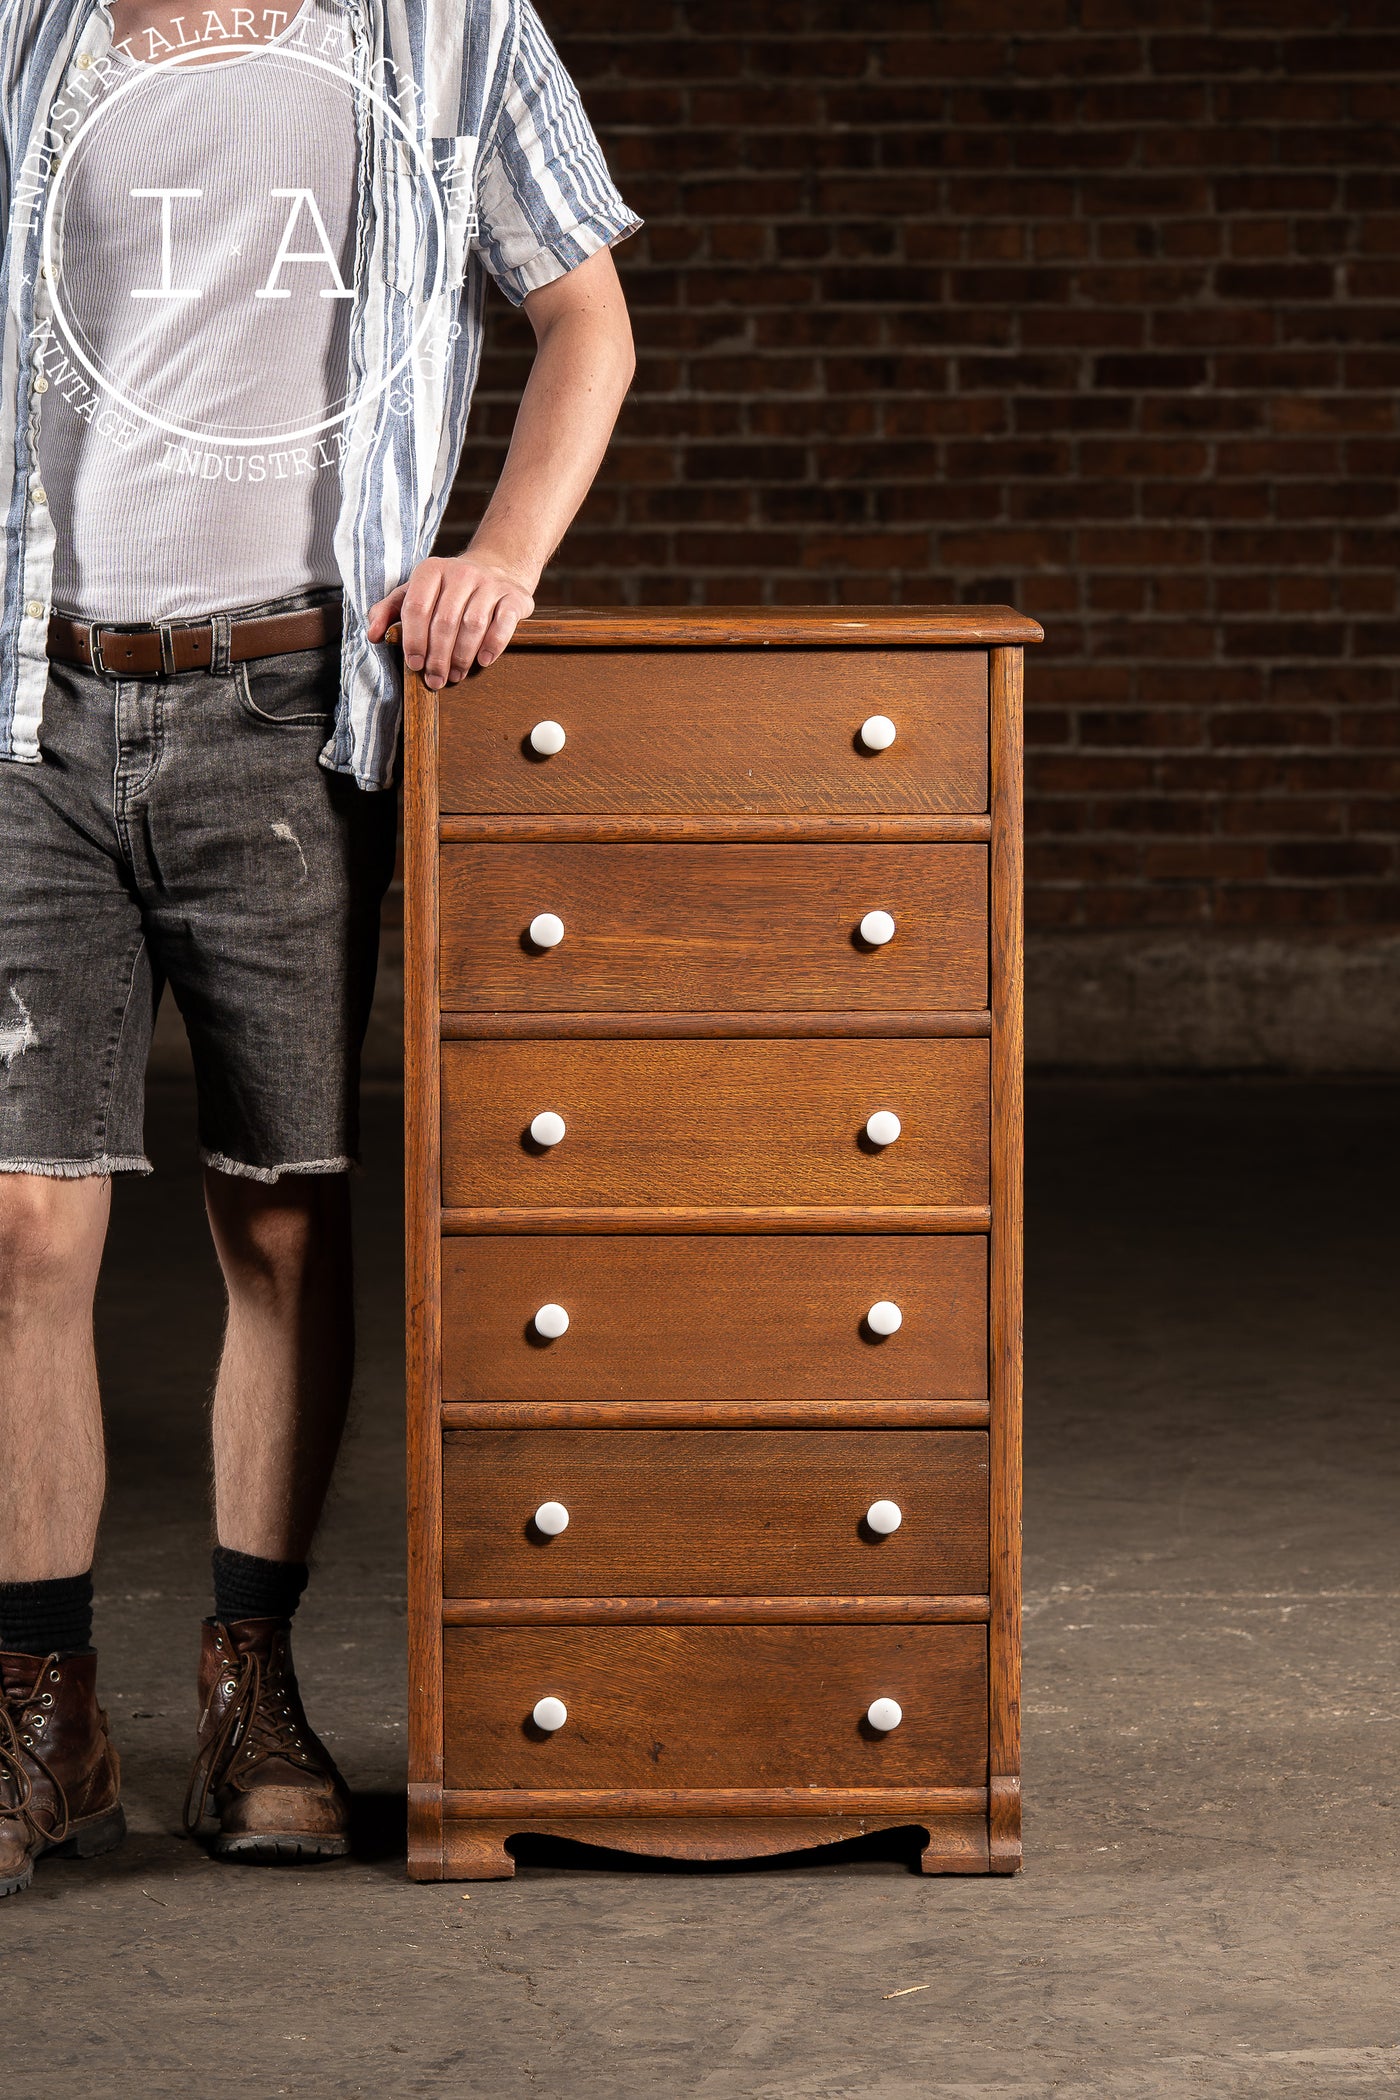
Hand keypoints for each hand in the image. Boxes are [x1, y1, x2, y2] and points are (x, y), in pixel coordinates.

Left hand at [366, 553, 534, 686]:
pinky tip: (483, 661)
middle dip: (438, 657)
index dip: (413, 640)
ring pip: (473, 625)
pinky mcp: (514, 596)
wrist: (496, 568)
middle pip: (445, 621)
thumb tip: (373, 634)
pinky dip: (492, 645)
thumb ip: (388, 611)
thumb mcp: (415, 593)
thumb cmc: (448, 590)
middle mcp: (461, 572)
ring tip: (456, 675)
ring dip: (462, 657)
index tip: (414, 665)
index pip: (417, 607)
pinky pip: (503, 623)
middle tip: (435, 679)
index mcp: (431, 570)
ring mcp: (490, 583)